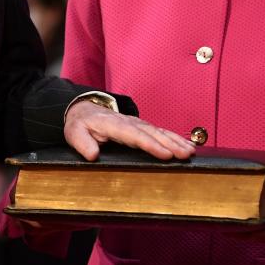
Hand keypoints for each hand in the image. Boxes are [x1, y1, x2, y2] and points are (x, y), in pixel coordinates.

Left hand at [63, 99, 194, 160]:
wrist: (84, 109)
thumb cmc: (81, 124)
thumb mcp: (74, 133)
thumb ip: (82, 143)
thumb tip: (93, 155)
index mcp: (112, 124)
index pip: (134, 135)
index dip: (150, 144)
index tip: (165, 154)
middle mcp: (128, 122)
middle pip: (151, 133)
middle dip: (170, 143)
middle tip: (185, 154)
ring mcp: (136, 123)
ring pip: (158, 131)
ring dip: (175, 141)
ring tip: (190, 151)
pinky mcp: (141, 127)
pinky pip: (159, 131)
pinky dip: (174, 138)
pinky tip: (186, 145)